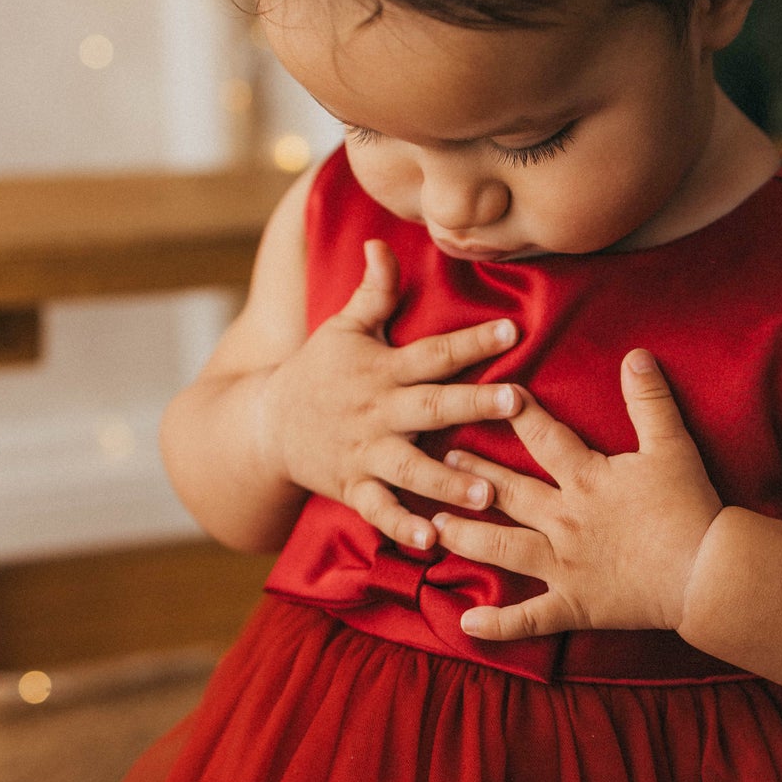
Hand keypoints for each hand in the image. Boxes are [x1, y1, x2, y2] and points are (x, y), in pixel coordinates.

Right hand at [257, 238, 523, 550]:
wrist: (266, 426)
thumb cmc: (318, 372)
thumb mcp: (343, 327)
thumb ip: (373, 290)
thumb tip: (382, 241)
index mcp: (383, 369)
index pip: (434, 351)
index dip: (472, 340)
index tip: (512, 328)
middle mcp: (378, 411)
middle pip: (431, 406)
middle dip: (473, 404)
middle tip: (515, 402)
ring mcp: (365, 453)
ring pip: (410, 468)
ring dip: (448, 482)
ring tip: (487, 493)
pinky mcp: (353, 487)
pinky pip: (379, 510)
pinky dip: (402, 526)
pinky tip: (431, 540)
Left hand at [428, 349, 721, 640]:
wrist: (706, 570)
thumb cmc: (691, 507)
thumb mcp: (673, 445)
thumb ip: (650, 400)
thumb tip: (636, 354)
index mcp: (586, 478)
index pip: (542, 438)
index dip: (516, 414)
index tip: (487, 394)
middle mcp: (565, 520)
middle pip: (509, 492)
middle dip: (473, 474)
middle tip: (441, 459)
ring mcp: (565, 565)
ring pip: (503, 548)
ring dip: (466, 536)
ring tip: (435, 527)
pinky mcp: (575, 604)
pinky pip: (529, 618)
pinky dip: (498, 624)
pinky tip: (466, 624)